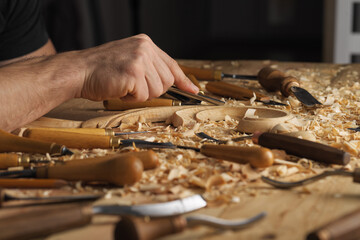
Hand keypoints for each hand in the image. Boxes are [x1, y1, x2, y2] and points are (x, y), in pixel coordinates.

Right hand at [78, 34, 198, 100]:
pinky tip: (119, 88)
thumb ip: (150, 67)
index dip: (183, 79)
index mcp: (145, 43)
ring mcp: (140, 59)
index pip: (171, 64)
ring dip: (140, 94)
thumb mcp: (129, 60)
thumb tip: (172, 83)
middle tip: (132, 85)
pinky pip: (143, 96)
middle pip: (167, 81)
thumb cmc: (102, 70)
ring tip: (123, 85)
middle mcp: (145, 47)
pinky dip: (131, 98)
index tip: (193, 90)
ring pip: (157, 90)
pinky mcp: (133, 72)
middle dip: (151, 89)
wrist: (78, 71)